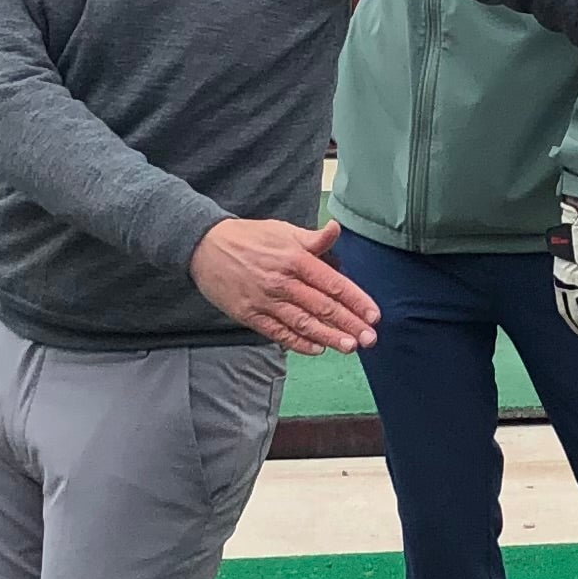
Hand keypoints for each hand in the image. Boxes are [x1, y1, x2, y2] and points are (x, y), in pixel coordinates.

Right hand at [187, 219, 377, 353]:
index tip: (373, 315)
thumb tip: (335, 229)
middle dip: (349, 324)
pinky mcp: (250, 315)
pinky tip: (316, 349)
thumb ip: (312, 239)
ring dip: (328, 337)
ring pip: (303, 323)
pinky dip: (298, 342)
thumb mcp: (282, 231)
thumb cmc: (249, 238)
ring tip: (350, 347)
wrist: (204, 246)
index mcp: (294, 258)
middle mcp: (282, 281)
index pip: (332, 283)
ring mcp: (265, 300)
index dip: (355, 300)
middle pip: (322, 307)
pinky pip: (278, 332)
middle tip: (370, 338)